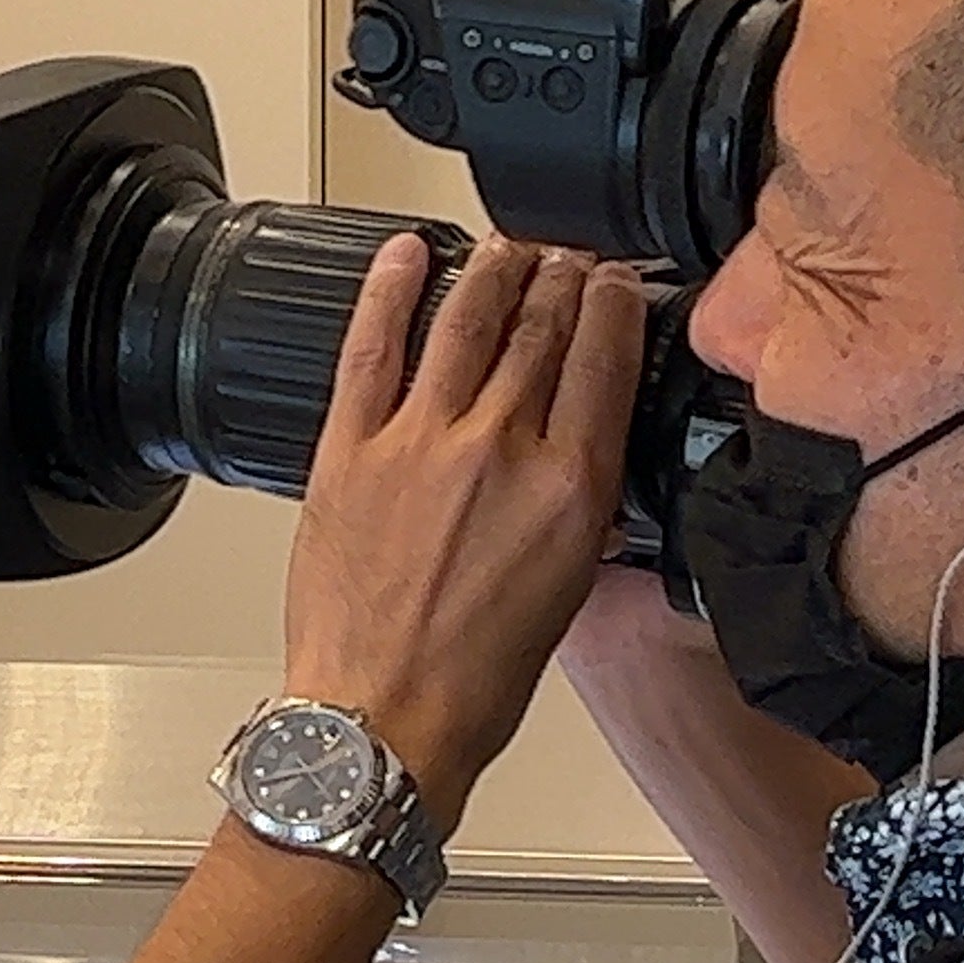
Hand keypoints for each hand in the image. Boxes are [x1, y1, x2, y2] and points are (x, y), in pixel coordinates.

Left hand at [281, 236, 644, 821]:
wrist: (386, 716)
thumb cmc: (476, 675)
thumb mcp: (569, 582)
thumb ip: (576, 501)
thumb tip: (578, 446)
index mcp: (571, 487)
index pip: (604, 359)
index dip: (611, 303)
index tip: (613, 279)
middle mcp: (501, 450)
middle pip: (539, 329)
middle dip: (558, 278)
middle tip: (564, 255)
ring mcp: (420, 441)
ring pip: (465, 322)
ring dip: (492, 272)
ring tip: (508, 246)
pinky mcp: (349, 449)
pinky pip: (371, 348)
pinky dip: (388, 292)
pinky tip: (405, 254)